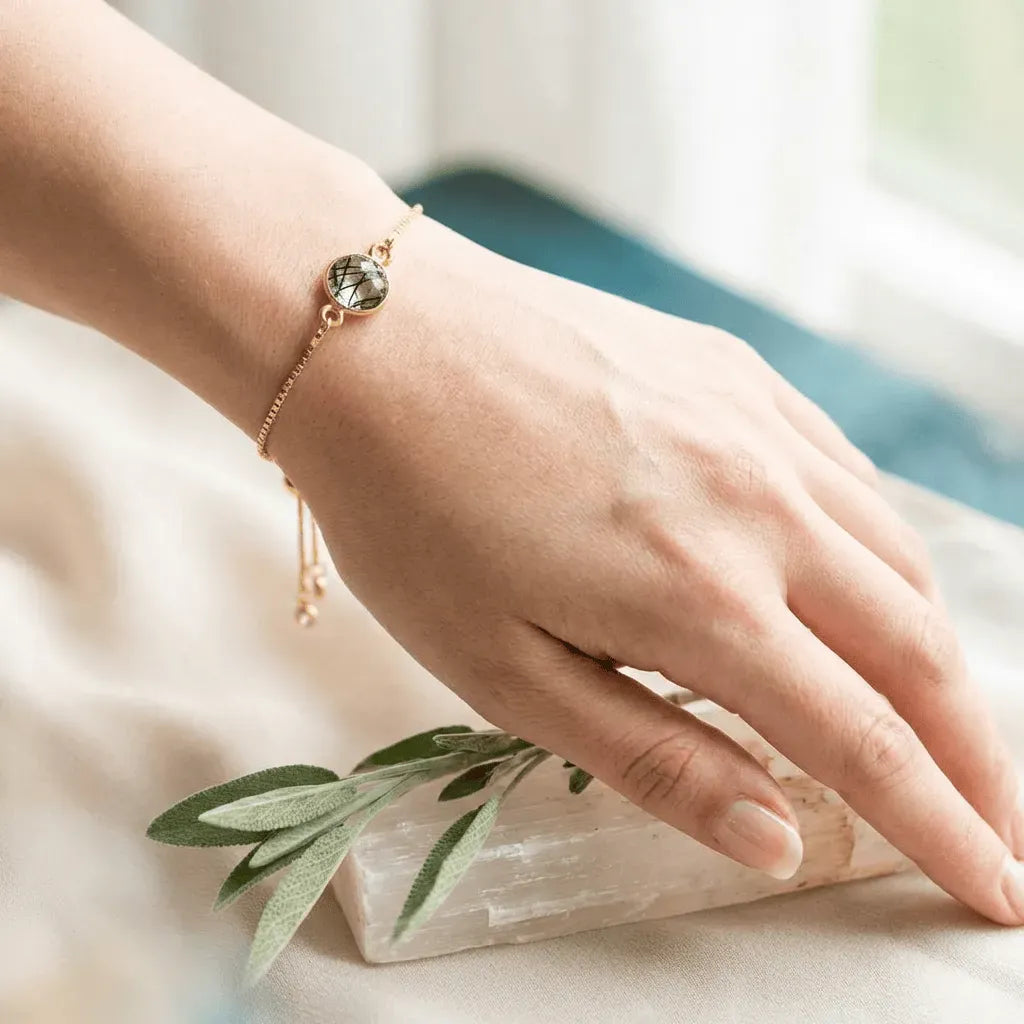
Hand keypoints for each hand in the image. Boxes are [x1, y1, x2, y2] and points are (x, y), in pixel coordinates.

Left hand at [275, 214, 1023, 923]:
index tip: (996, 888)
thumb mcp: (504, 671)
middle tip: (1005, 820)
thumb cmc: (411, 513)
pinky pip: (846, 474)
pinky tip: (863, 577)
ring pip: (896, 556)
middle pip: (918, 648)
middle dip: (976, 752)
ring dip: (934, 650)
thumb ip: (652, 756)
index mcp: (700, 599)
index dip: (943, 826)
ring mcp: (755, 425)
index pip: (864, 739)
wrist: (375, 340)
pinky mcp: (734, 374)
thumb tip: (775, 836)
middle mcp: (758, 505)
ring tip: (940, 715)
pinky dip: (877, 548)